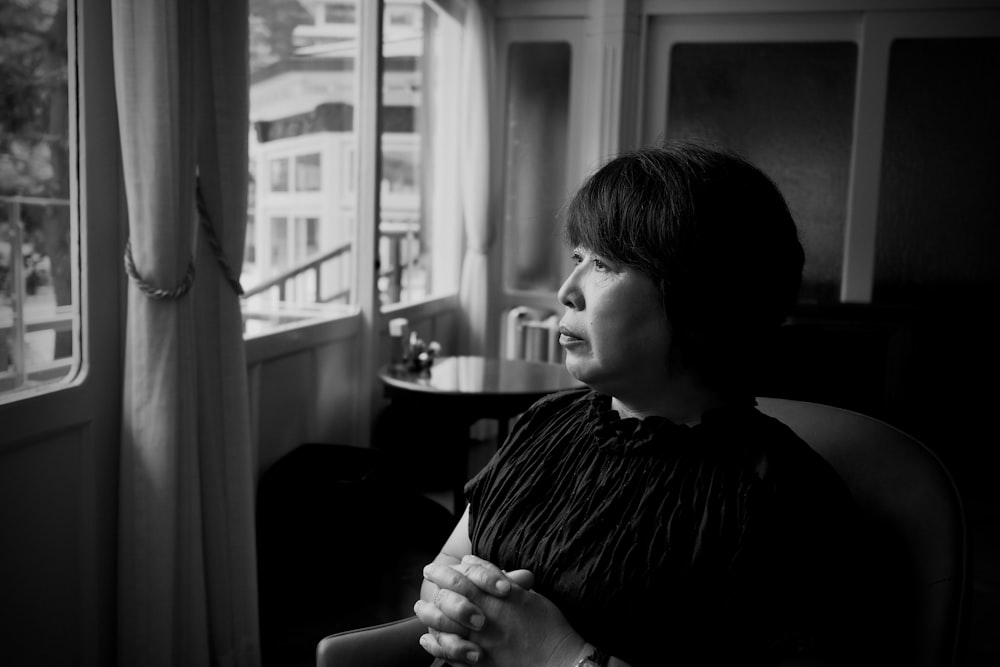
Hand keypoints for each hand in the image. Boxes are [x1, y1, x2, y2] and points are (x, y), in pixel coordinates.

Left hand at [416, 555, 584, 666]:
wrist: (559, 658)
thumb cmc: (548, 625)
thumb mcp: (526, 596)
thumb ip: (502, 580)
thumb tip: (477, 564)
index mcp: (496, 600)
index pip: (462, 580)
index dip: (444, 573)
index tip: (434, 568)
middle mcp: (485, 620)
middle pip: (448, 601)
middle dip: (433, 590)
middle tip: (426, 583)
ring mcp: (480, 643)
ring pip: (445, 627)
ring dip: (430, 617)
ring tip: (422, 609)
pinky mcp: (481, 663)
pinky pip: (451, 655)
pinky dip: (436, 646)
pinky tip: (428, 641)